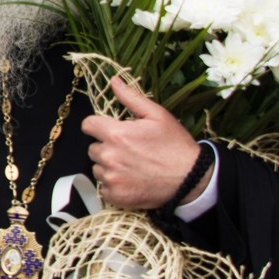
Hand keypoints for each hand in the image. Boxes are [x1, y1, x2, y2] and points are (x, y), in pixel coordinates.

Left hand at [81, 77, 206, 210]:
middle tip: (128, 150)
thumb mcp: (157, 115)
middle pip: (92, 148)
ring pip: (97, 168)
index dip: (97, 126)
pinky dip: (114, 185)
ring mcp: (111, 178)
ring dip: (109, 166)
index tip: (107, 130)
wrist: (191, 178)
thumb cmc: (175, 145)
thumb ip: (131, 98)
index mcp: (116, 134)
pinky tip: (131, 180)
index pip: (88, 125)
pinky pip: (104, 188)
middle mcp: (109, 156)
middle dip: (106, 147)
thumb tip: (114, 81)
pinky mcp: (116, 196)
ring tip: (131, 166)